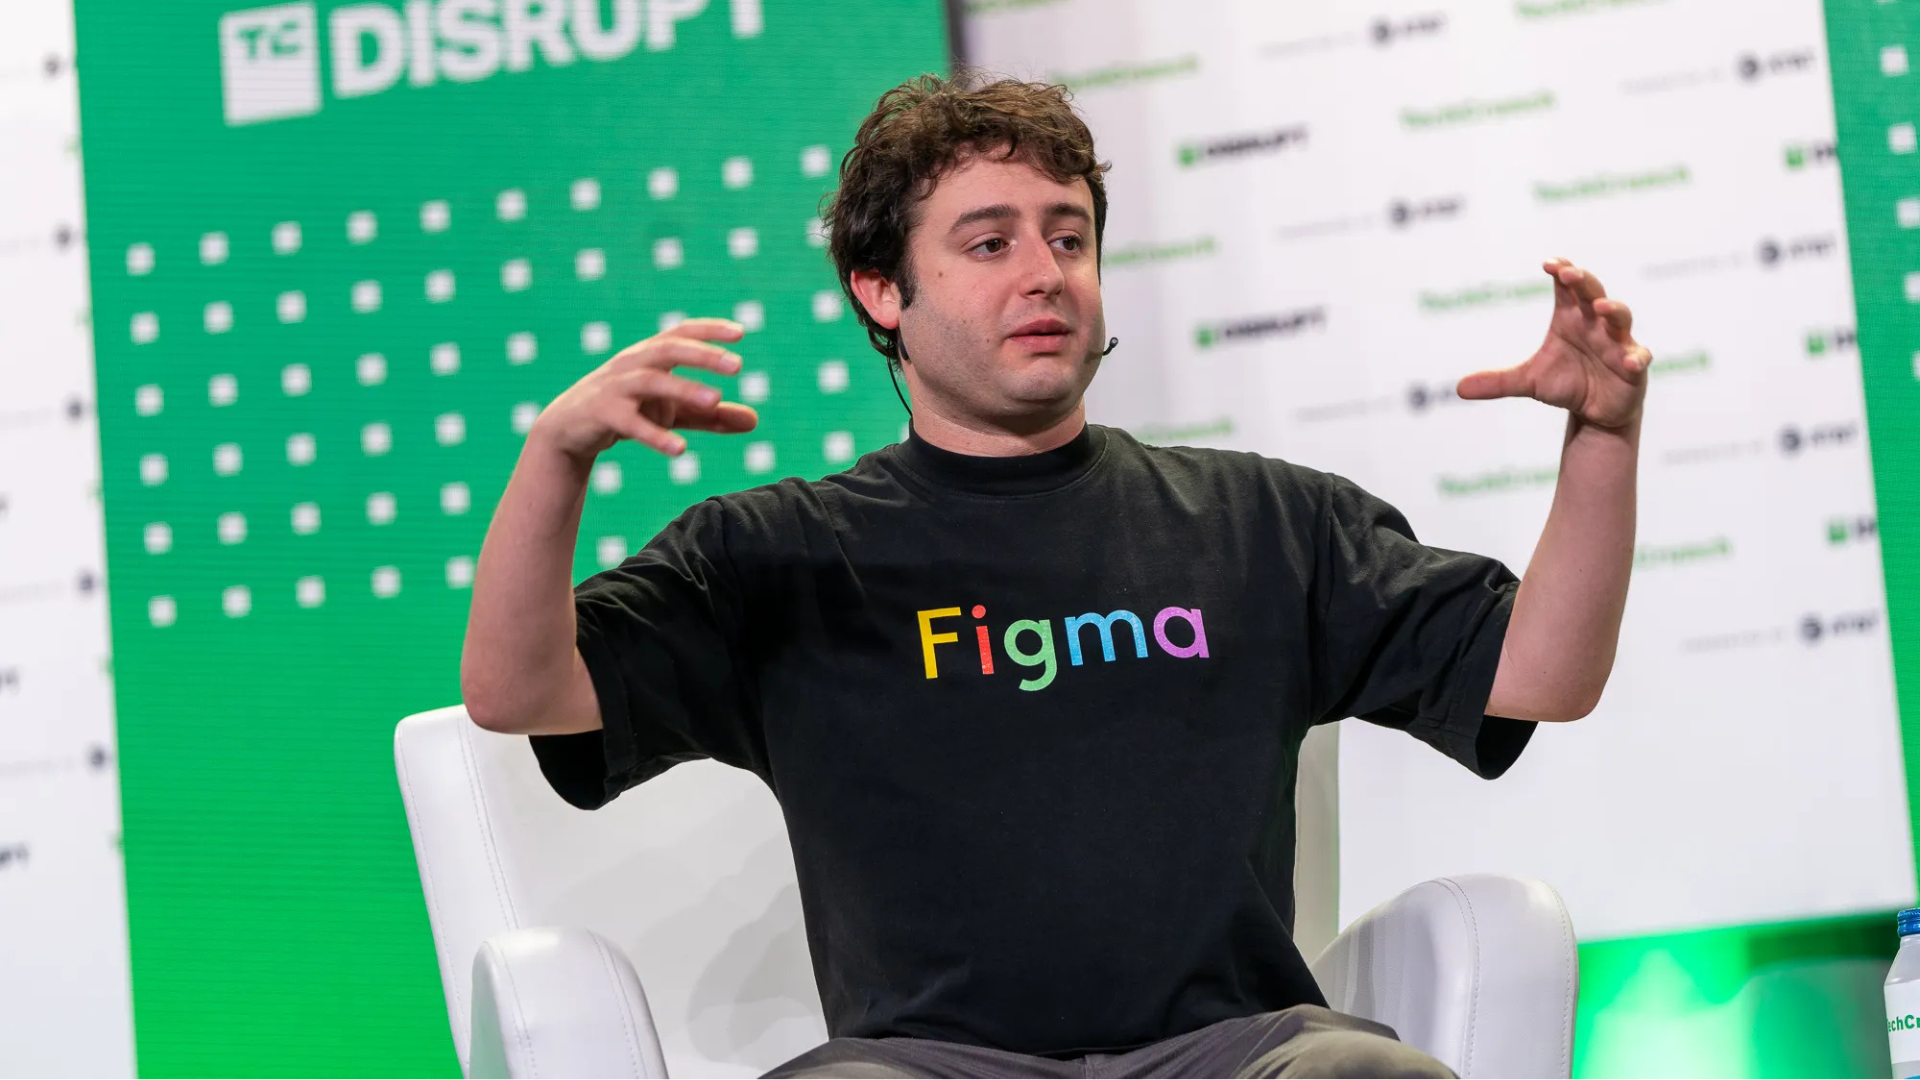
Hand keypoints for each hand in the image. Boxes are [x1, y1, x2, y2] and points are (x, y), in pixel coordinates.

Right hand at [530, 318, 758, 464]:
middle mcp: (633, 364)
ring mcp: (615, 387)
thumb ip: (711, 416)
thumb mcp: (672, 411)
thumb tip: (756, 421)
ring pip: (652, 382)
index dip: (709, 329)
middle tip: (737, 365)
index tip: (741, 331)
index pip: (681, 333)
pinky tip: (680, 450)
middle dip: (702, 354)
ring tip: (716, 399)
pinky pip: (630, 423)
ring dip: (684, 389)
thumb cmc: (629, 410)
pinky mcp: (601, 414)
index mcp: (651, 355)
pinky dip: (654, 435)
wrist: (570, 428)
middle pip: (669, 350)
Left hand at [1457, 258, 1650, 430]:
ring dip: (1613, 309)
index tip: (1548, 264)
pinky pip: (1638, 357)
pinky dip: (1635, 357)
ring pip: (1620, 317)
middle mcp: (1596, 323)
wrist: (1595, 412)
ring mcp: (1618, 343)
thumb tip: (1458, 389)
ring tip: (1601, 307)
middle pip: (1594, 292)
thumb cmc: (1566, 384)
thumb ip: (1498, 382)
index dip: (1562, 270)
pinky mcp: (1633, 366)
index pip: (1567, 286)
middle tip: (1569, 274)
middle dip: (1583, 281)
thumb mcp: (1529, 382)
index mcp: (1571, 317)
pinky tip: (1629, 361)